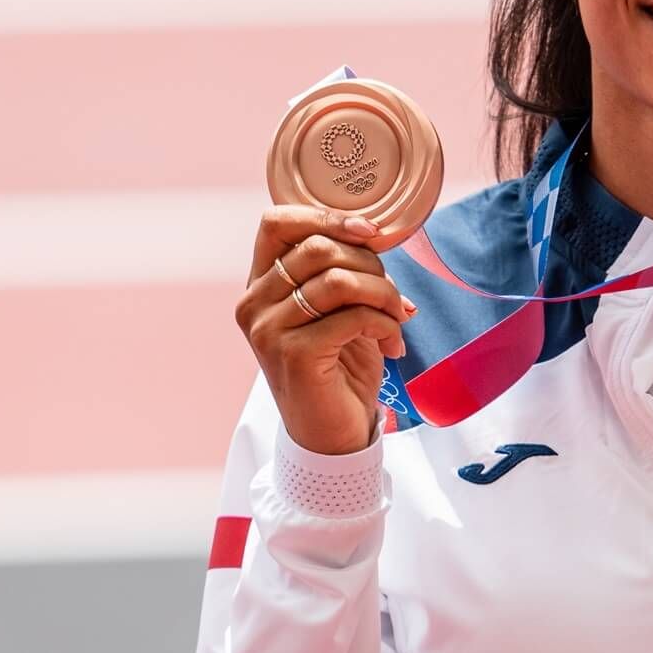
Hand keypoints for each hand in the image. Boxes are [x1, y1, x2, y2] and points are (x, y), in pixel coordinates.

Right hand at [235, 206, 415, 455]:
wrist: (333, 436)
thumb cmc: (339, 368)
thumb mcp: (338, 310)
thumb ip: (343, 270)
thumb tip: (375, 233)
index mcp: (260, 285)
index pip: (276, 223)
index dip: (326, 216)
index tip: (368, 232)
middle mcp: (254, 304)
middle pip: (318, 247)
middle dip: (371, 264)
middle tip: (392, 296)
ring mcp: (268, 330)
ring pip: (340, 280)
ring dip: (384, 295)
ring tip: (398, 320)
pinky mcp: (293, 355)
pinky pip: (353, 317)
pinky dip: (385, 325)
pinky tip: (393, 346)